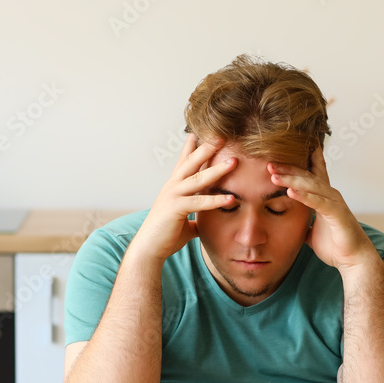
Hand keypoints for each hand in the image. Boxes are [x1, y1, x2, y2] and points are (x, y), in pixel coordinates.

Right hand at [129, 134, 236, 263]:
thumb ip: (195, 218)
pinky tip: (231, 198)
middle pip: (191, 163)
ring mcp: (173, 196)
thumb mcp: (185, 223)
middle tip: (221, 136)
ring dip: (217, 170)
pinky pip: (199, 202)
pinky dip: (216, 200)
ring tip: (234, 162)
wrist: (149, 249)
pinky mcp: (176, 208)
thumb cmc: (165, 236)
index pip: (183, 163)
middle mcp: (172, 187)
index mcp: (173, 187)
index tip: (198, 133)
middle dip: (206, 149)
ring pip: (198, 178)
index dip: (190, 148)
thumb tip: (204, 222)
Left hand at [268, 145, 376, 270]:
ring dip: (292, 180)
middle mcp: (330, 195)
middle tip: (269, 163)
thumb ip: (304, 224)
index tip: (280, 156)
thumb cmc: (336, 245)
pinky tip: (290, 192)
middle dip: (287, 169)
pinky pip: (318, 202)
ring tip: (274, 175)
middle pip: (307, 176)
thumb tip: (292, 226)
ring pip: (311, 186)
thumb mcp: (313, 232)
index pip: (311, 175)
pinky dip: (304, 196)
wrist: (353, 259)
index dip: (296, 165)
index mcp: (324, 197)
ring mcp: (334, 203)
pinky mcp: (337, 213)